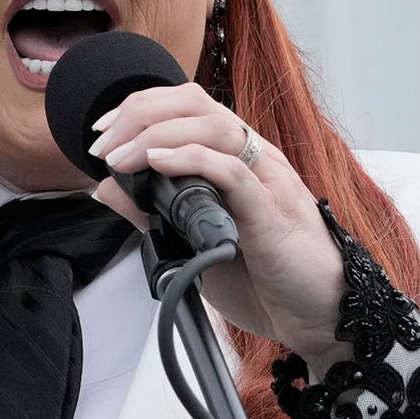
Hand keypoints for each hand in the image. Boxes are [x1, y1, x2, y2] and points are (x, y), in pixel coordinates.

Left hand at [87, 82, 351, 364]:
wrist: (318, 316)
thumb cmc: (269, 278)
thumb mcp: (195, 242)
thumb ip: (154, 212)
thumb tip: (107, 188)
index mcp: (237, 159)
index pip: (186, 106)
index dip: (138, 108)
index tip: (101, 134)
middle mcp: (254, 158)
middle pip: (194, 102)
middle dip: (139, 113)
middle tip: (102, 144)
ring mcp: (267, 180)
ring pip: (212, 125)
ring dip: (156, 135)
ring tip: (120, 157)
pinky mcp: (273, 211)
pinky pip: (233, 172)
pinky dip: (191, 160)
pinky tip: (159, 165)